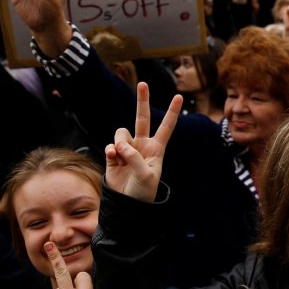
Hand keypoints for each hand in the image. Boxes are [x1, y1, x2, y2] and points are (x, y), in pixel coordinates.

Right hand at [104, 82, 182, 201]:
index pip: (166, 127)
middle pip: (142, 118)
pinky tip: (113, 159)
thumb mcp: (146, 176)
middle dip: (142, 100)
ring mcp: (127, 149)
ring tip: (121, 157)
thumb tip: (119, 145)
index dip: (172, 112)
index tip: (179, 97)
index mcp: (157, 148)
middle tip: (144, 83)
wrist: (127, 204)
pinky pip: (110, 145)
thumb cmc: (143, 192)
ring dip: (120, 142)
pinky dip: (110, 151)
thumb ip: (135, 158)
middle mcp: (142, 145)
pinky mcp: (112, 155)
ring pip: (121, 133)